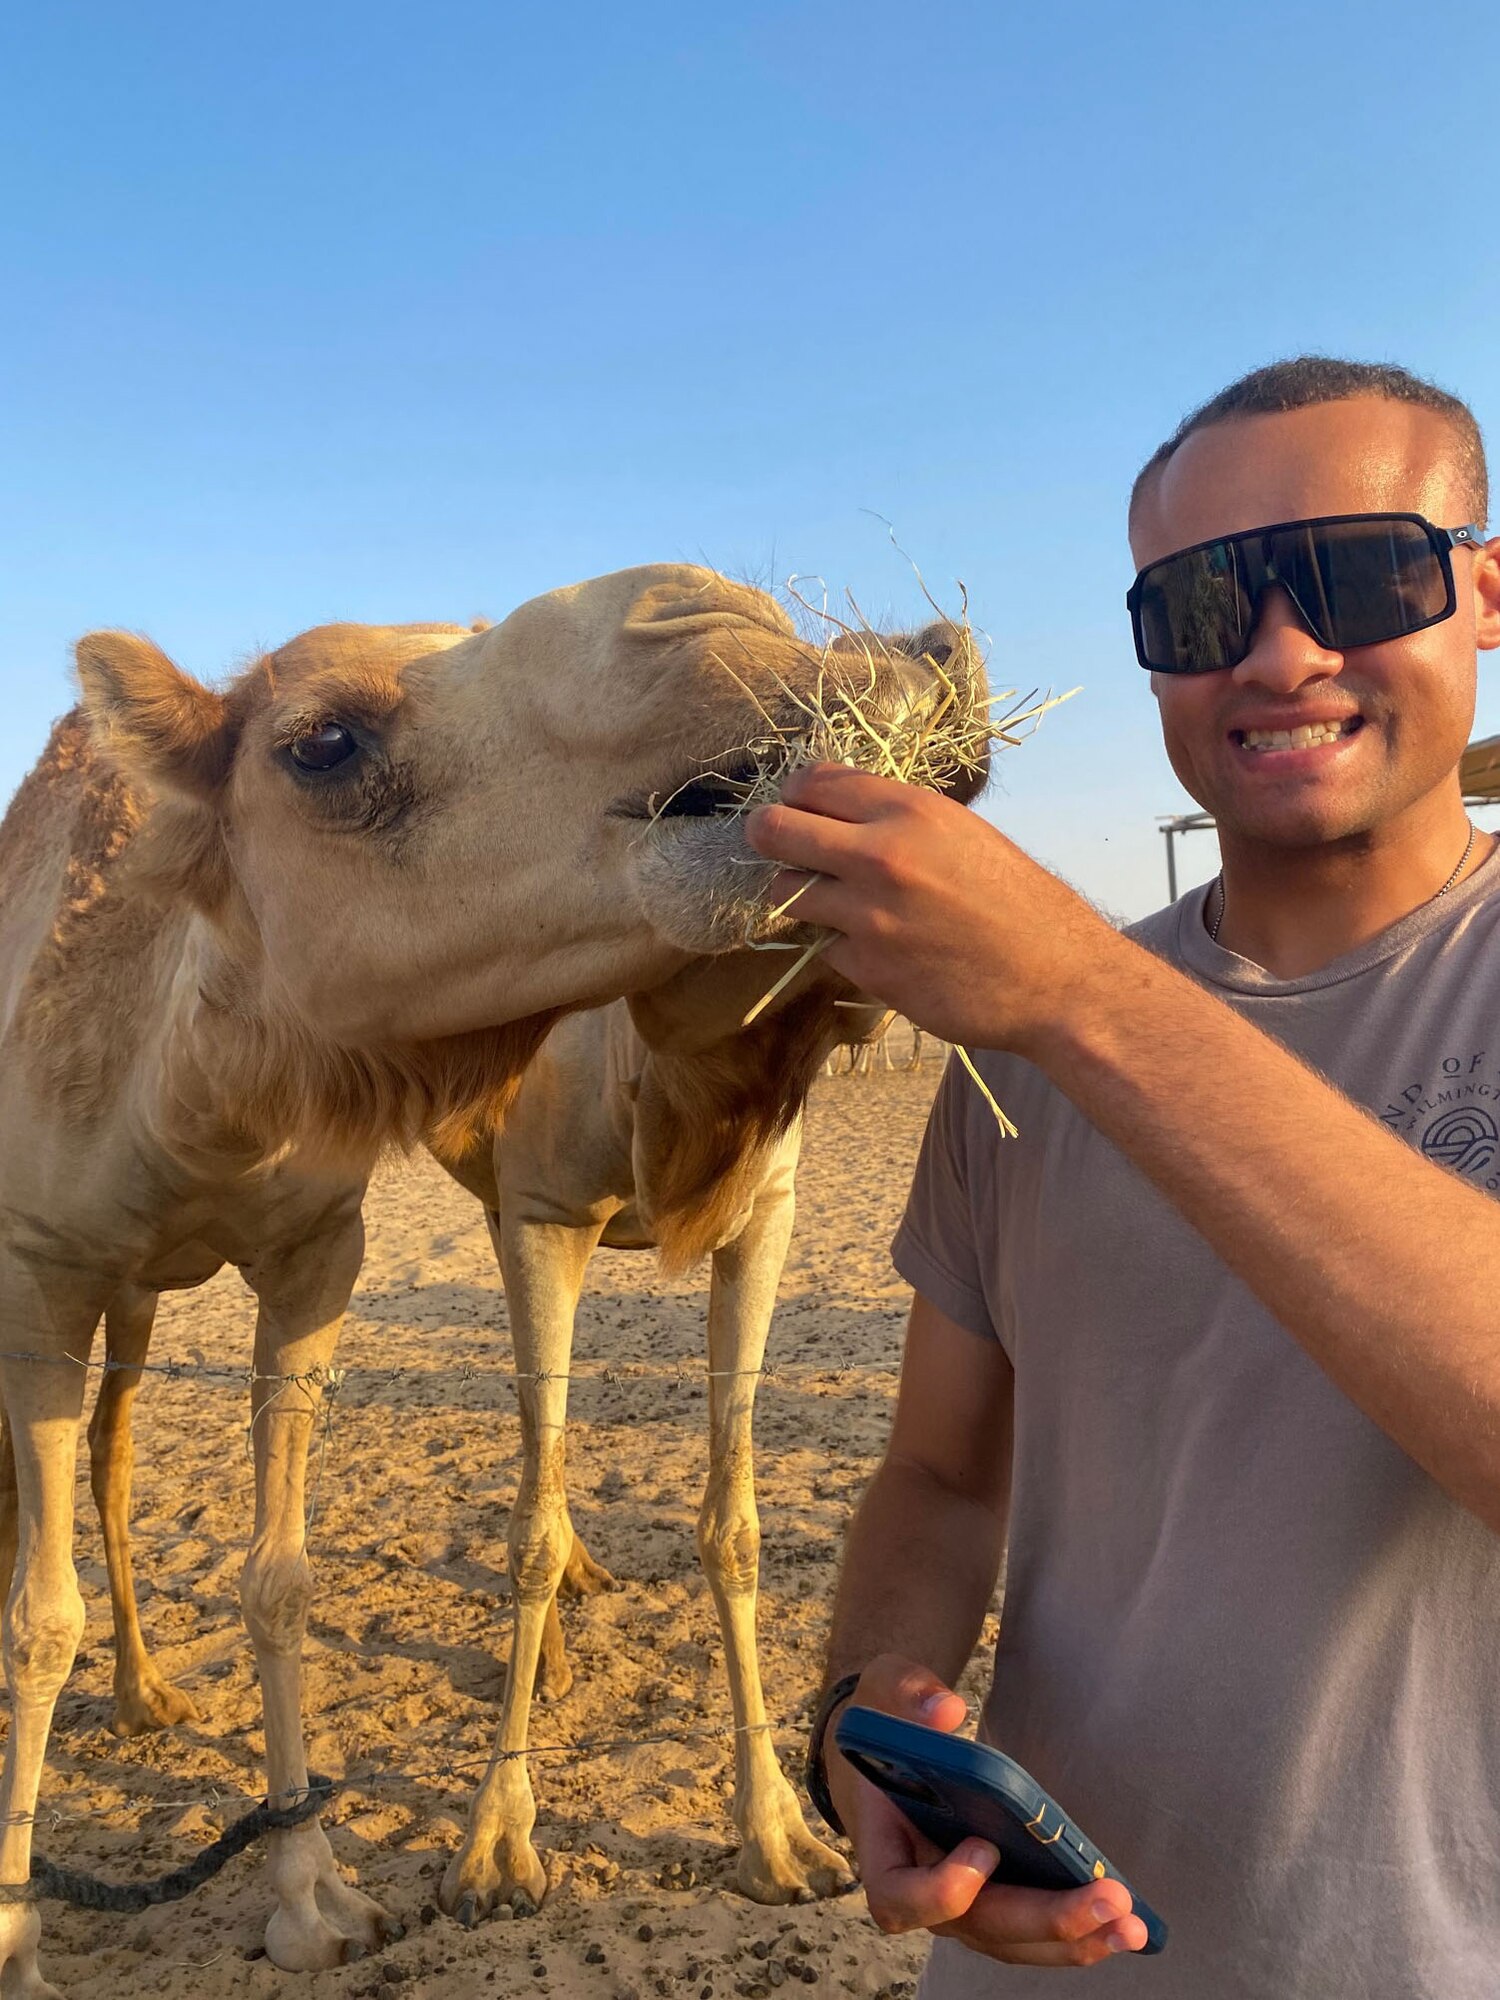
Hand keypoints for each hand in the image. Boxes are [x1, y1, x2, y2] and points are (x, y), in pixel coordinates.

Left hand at [745, 767, 1118, 1052]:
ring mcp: (867, 915)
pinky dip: (840, 946)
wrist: (1056, 978)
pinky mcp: (866, 968)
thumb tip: (842, 811)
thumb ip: (900, 819)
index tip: (796, 805)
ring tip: (829, 901)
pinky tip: (878, 947)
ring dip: (799, 895)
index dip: (795, 793)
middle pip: (775, 830)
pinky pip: (823, 946)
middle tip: (775, 845)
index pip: (814, 782)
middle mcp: (880, 855)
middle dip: (768, 836)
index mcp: (909, 811)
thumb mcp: (964, 834)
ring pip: (785, 893)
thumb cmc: (1020, 902)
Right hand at [826, 1654, 1148, 1968]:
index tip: (985, 1847)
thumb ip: (909, 1692)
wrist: (891, 1749)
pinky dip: (1077, 1933)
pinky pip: (1031, 1933)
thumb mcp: (885, 1687)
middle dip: (1048, 1919)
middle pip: (980, 1927)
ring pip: (1013, 1942)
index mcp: (884, 1846)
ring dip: (1074, 1940)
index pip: (899, 1899)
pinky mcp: (995, 1901)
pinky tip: (1125, 1924)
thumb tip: (948, 1711)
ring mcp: (961, 1904)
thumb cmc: (887, 1720)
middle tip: (1111, 1900)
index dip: (940, 1891)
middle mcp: (921, 1890)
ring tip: (1132, 1927)